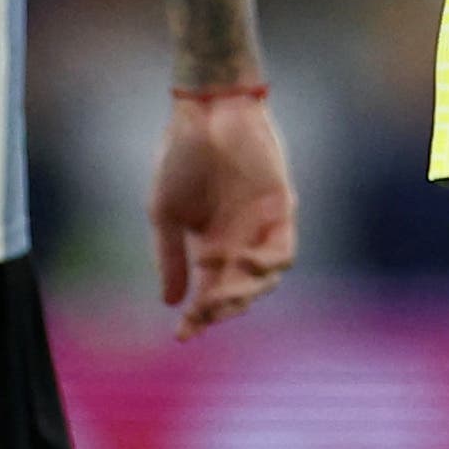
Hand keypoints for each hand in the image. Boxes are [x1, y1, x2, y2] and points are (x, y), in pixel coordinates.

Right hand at [149, 93, 296, 341]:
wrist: (206, 113)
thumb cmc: (182, 157)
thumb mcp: (165, 213)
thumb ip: (170, 256)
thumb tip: (170, 303)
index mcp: (211, 247)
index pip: (208, 294)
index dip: (197, 318)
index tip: (181, 336)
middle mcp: (239, 242)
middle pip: (237, 293)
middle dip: (220, 311)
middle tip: (203, 316)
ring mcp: (261, 227)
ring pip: (263, 280)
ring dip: (245, 294)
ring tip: (223, 298)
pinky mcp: (282, 209)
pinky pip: (283, 251)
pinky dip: (267, 266)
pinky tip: (244, 263)